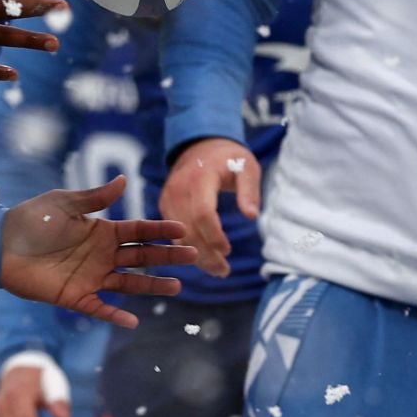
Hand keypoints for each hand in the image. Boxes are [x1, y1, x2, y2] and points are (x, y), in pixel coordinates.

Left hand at [0, 176, 194, 327]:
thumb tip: (123, 180)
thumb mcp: (64, 203)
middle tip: (193, 256)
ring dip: (153, 286)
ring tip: (177, 287)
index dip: (161, 230)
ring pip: (130, 283)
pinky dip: (115, 315)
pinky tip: (134, 321)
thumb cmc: (30, 220)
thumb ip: (95, 197)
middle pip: (142, 257)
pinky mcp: (75, 296)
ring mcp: (91, 277)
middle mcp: (102, 255)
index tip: (183, 230)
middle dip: (168, 257)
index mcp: (102, 231)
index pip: (140, 231)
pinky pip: (99, 308)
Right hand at [158, 138, 260, 277]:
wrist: (201, 145)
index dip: (214, 236)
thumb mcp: (247, 167)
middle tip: (224, 272)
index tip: (229, 251)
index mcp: (200, 177)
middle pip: (188, 229)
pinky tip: (204, 259)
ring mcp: (168, 196)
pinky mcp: (165, 204)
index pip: (203, 212)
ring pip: (177, 235)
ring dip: (195, 256)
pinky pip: (173, 231)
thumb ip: (249, 190)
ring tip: (217, 271)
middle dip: (205, 253)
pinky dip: (187, 247)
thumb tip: (252, 216)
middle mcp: (178, 187)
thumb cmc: (230, 158)